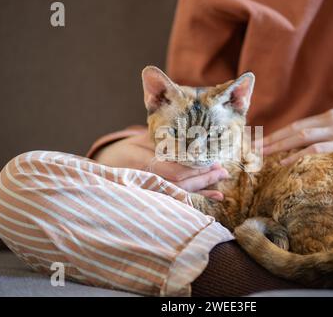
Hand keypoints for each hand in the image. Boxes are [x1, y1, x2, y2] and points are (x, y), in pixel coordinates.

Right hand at [94, 132, 228, 199]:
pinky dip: (199, 197)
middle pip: (183, 183)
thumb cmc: (127, 151)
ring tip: (222, 182)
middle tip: (223, 171)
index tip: (213, 161)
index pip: (176, 171)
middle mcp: (149, 181)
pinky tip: (215, 196)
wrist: (109, 168)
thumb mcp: (142, 140)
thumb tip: (191, 133)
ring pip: (183, 193)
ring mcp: (153, 191)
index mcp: (144, 164)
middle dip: (205, 178)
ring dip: (205, 188)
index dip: (197, 168)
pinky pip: (181, 198)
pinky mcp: (158, 195)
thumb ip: (163, 139)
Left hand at [262, 109, 332, 166]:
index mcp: (327, 116)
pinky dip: (298, 156)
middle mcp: (330, 121)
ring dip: (279, 146)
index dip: (276, 134)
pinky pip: (316, 150)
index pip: (296, 125)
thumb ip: (322, 133)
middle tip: (253, 149)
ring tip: (262, 155)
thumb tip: (294, 147)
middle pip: (294, 129)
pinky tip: (285, 163)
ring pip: (301, 137)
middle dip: (272, 139)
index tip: (259, 142)